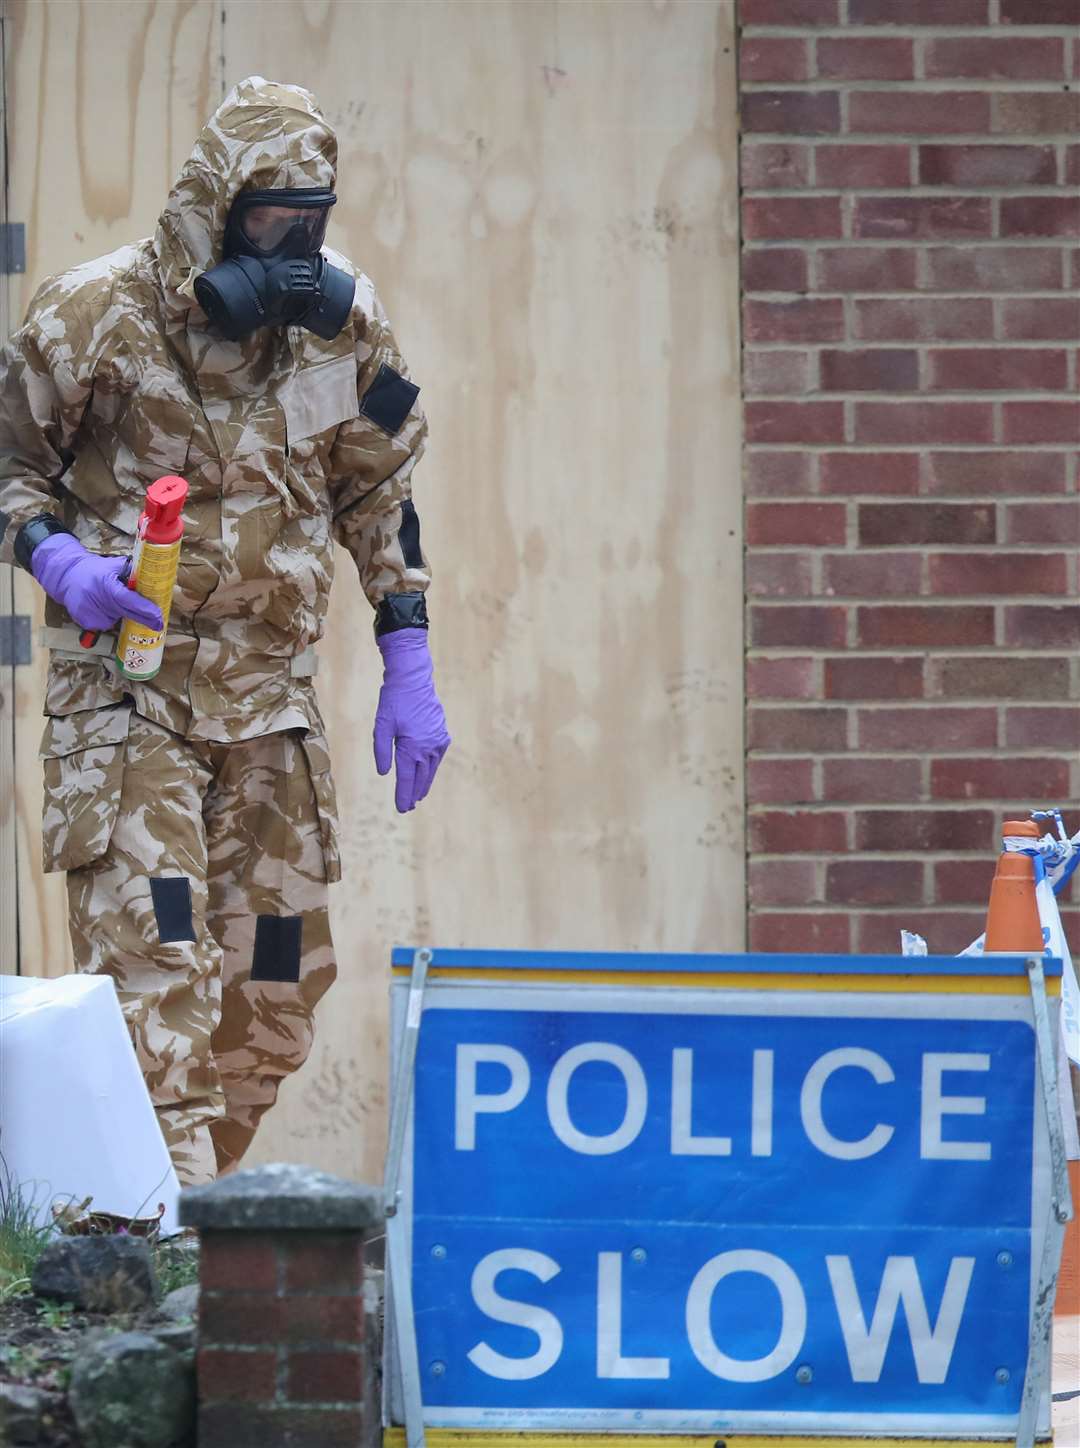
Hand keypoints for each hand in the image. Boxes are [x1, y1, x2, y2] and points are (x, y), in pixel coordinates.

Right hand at [30, 534, 162, 632]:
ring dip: (121, 614)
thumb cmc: (94, 569)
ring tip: (109, 601)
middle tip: (159, 624)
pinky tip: (100, 607)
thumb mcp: (113, 565)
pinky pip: (105, 624)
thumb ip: (131, 571)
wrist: (67, 576)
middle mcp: (97, 599)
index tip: (158, 615)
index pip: (128, 599)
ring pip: (116, 619)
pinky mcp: (85, 621)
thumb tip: (154, 574)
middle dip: (145, 620)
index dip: (144, 608)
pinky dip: (108, 618)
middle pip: (126, 613)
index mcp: (105, 584)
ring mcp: (90, 612)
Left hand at [373, 628, 449, 811]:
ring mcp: (438, 741)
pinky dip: (431, 768)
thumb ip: (381, 751)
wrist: (414, 679)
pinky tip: (427, 773)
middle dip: (413, 794)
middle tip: (408, 807)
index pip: (406, 779)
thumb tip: (384, 773)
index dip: (403, 796)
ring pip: (430, 770)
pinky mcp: (442, 734)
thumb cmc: (394, 701)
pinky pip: (437, 758)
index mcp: (411, 748)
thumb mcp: (381, 726)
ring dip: (424, 784)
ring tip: (418, 796)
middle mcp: (428, 748)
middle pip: (420, 778)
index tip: (402, 809)